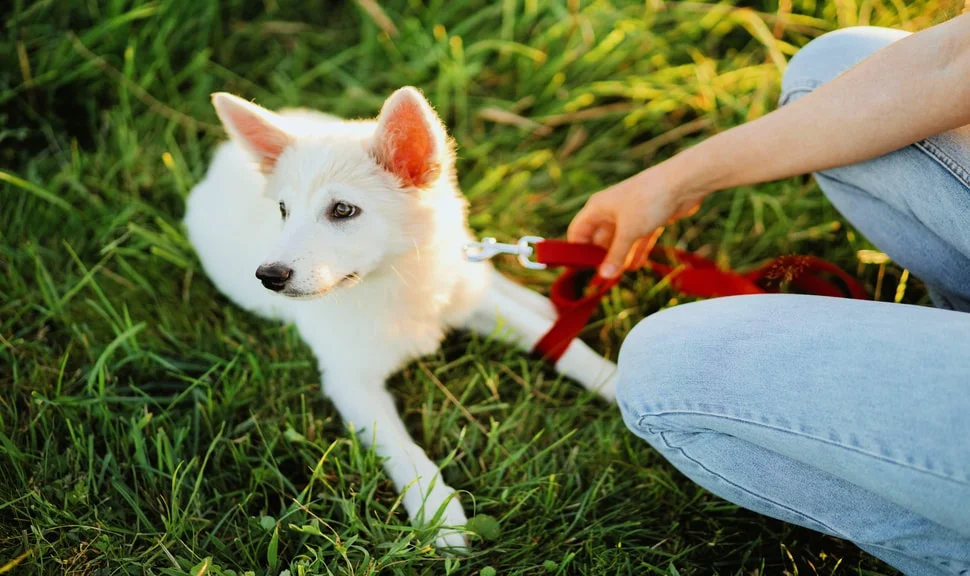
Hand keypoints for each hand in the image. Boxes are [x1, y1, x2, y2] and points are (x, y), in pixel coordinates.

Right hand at [567, 163, 700, 277]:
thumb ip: (615, 255)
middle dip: (601, 257)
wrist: (682, 183)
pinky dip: (636, 252)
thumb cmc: (648, 200)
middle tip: (604, 276)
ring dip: (620, 257)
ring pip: (620, 240)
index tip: (583, 269)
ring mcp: (630, 214)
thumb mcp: (628, 231)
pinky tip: (636, 266)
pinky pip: (637, 239)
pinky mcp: (648, 218)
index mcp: (598, 207)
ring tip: (620, 276)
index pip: (578, 231)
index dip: (578, 249)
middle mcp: (611, 210)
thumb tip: (604, 275)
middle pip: (599, 238)